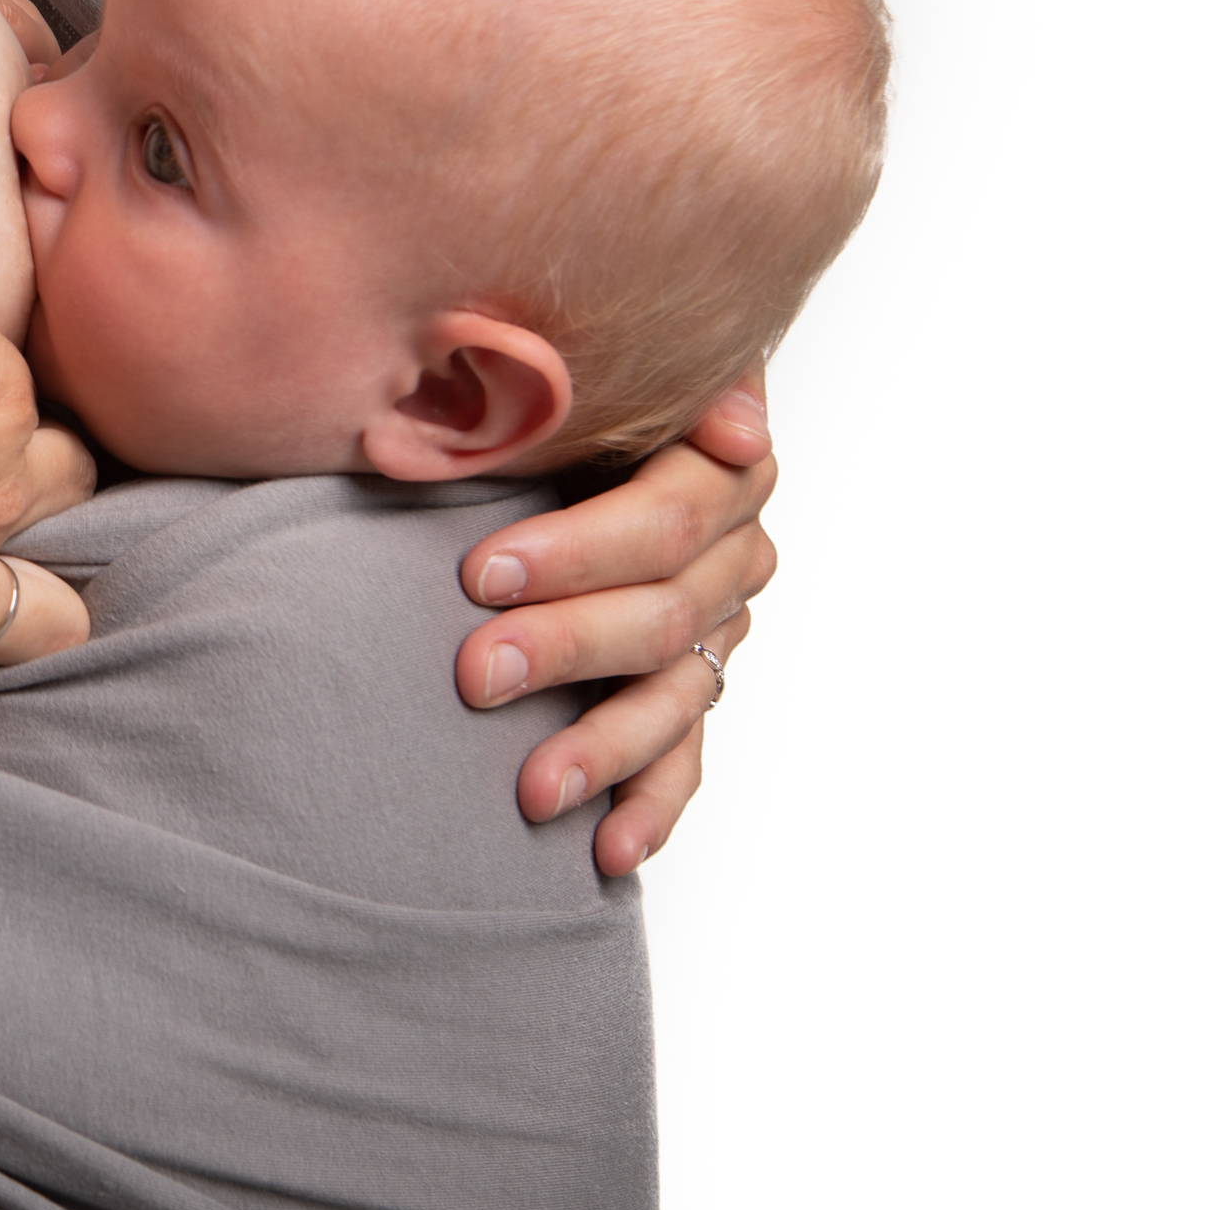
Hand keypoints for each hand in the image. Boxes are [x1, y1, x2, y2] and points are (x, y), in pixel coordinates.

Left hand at [452, 377, 776, 874]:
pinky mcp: (690, 691)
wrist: (555, 428)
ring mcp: (718, 628)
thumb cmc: (552, 388)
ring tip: (529, 789)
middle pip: (665, 613)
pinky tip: (605, 850)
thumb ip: (620, 365)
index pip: (669, 518)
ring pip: (674, 697)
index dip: (579, 551)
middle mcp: (734, 550)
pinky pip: (684, 761)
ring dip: (601, 747)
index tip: (478, 572)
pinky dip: (648, 808)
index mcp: (718, 462)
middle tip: (473, 673)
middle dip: (565, 646)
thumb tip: (737, 420)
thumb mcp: (578, 358)